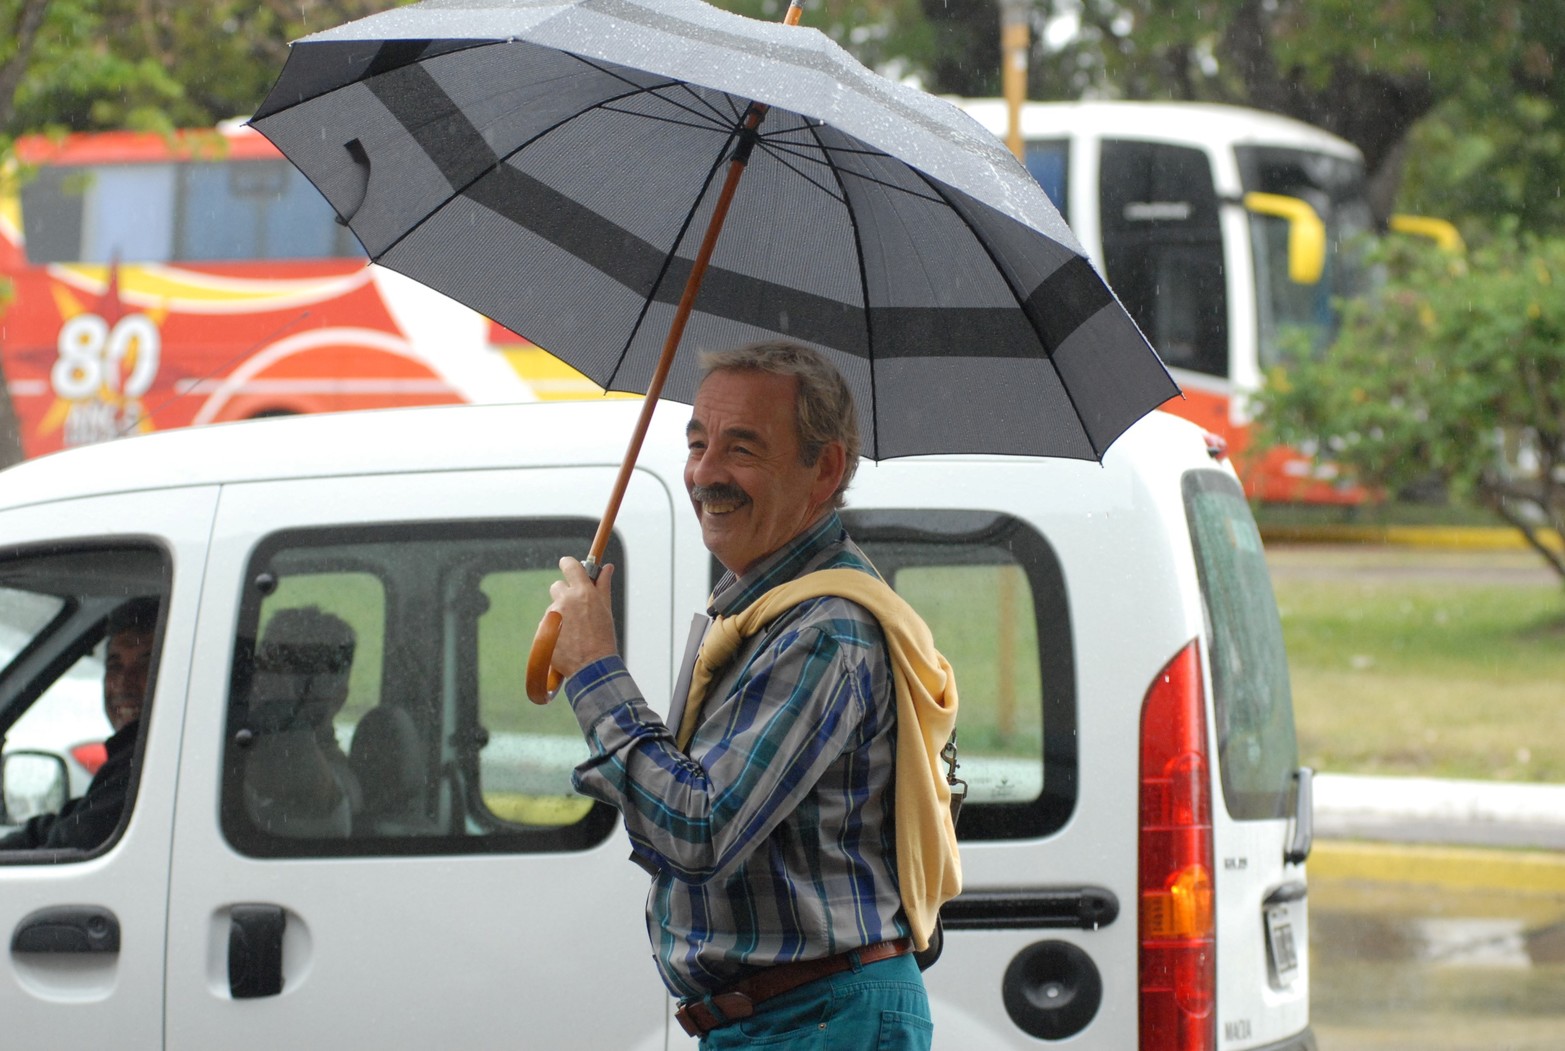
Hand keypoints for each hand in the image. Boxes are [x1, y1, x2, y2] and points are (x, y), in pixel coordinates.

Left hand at [546, 558, 618, 678]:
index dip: (568, 564)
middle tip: (576, 609)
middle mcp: (565, 600)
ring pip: (553, 608)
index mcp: (582, 592)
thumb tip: (607, 567)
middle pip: (557, 586)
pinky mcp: (543, 630)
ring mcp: (552, 615)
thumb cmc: (602, 638)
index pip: (570, 565)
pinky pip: (547, 624)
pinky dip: (554, 630)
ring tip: (574, 632)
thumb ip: (603, 586)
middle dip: (565, 594)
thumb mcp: (606, 610)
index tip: (568, 564)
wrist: (591, 667)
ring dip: (560, 615)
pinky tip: (565, 641)